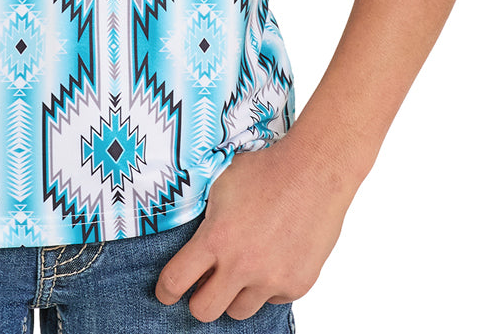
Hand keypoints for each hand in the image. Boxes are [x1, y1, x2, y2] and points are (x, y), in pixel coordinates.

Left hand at [154, 132, 351, 321]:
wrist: (315, 171)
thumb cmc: (266, 169)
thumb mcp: (221, 182)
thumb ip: (202, 216)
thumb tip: (184, 235)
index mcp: (216, 238)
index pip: (175, 281)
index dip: (165, 290)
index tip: (165, 292)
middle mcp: (242, 265)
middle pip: (204, 311)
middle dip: (199, 300)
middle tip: (204, 286)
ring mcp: (271, 279)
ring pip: (239, 311)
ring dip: (235, 294)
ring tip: (244, 266)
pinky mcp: (296, 285)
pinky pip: (272, 300)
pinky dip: (268, 286)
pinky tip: (274, 255)